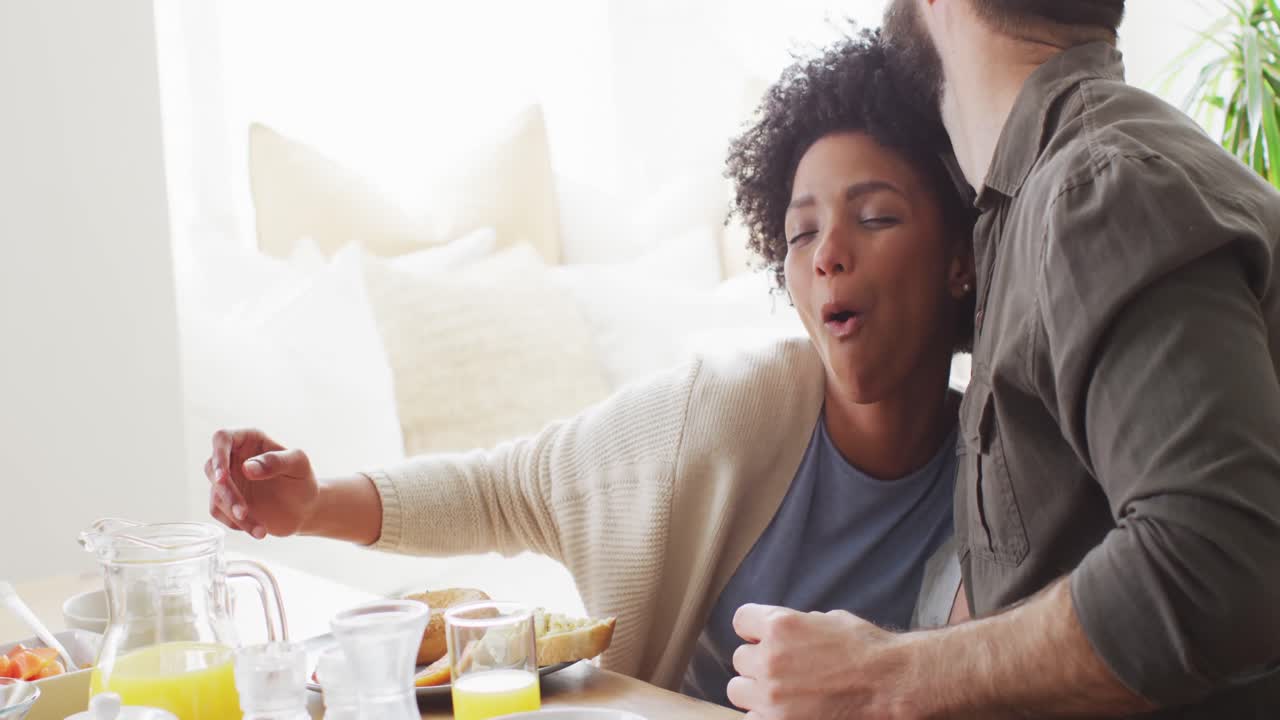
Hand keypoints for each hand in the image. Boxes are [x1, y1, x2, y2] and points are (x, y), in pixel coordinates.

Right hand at [205, 428, 318, 539]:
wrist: (305, 509)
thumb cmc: (303, 480)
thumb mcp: (299, 465)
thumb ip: (276, 461)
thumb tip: (247, 467)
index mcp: (250, 440)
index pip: (222, 438)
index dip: (218, 455)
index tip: (222, 477)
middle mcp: (233, 457)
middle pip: (212, 469)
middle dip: (226, 492)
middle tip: (243, 511)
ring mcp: (228, 480)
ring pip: (215, 494)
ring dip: (233, 513)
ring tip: (260, 529)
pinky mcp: (226, 502)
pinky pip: (219, 512)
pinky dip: (236, 524)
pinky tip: (258, 530)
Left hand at [729, 604, 918, 719]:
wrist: (891, 684)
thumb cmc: (867, 650)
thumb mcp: (828, 620)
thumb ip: (795, 625)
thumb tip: (779, 634)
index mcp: (780, 625)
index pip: (741, 621)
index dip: (754, 629)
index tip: (763, 638)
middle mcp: (770, 658)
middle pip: (740, 659)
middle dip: (759, 663)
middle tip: (783, 669)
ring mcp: (772, 694)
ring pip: (738, 690)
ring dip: (756, 690)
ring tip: (782, 693)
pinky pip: (752, 718)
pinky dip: (766, 715)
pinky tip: (788, 711)